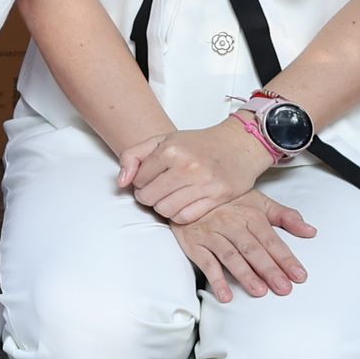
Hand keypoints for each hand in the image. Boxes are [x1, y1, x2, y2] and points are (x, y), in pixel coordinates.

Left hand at [119, 118, 269, 225]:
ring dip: (162, 207)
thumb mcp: (162, 140)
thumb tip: (121, 182)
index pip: (138, 179)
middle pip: (149, 197)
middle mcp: (187, 167)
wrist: (238, 145)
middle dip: (147, 196)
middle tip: (156, 190)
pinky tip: (181, 204)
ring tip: (168, 197)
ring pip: (165, 210)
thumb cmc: (198, 144)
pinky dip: (178, 215)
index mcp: (170, 150)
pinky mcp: (218, 197)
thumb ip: (133, 156)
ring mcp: (204, 183)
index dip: (138, 181)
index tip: (148, 178)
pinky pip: (185, 217)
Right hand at [174, 190, 316, 302]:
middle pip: (252, 249)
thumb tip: (311, 231)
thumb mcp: (258, 202)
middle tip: (283, 288)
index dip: (285, 258)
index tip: (299, 276)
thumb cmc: (227, 202)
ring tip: (259, 291)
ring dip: (244, 274)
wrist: (186, 193)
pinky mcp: (193, 243)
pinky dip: (215, 279)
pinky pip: (205, 262)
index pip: (271, 240)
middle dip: (269, 269)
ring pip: (230, 256)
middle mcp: (230, 224)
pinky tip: (226, 295)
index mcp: (250, 215)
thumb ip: (285, 217)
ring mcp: (211, 234)